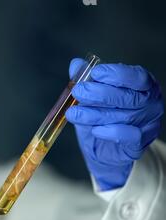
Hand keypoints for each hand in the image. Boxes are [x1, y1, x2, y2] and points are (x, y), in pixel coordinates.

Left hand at [66, 59, 163, 190]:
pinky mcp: (140, 143)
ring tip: (73, 113)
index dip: (116, 73)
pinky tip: (94, 130)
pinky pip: (129, 136)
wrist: (105, 150)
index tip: (95, 73)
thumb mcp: (91, 97)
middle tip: (78, 92)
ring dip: (95, 114)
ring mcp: (148, 123)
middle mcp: (150, 103)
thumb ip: (85, 79)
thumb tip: (75, 64)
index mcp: (143, 85)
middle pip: (128, 97)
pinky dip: (111, 132)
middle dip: (100, 94)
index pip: (136, 76)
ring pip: (124, 116)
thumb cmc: (102, 117)